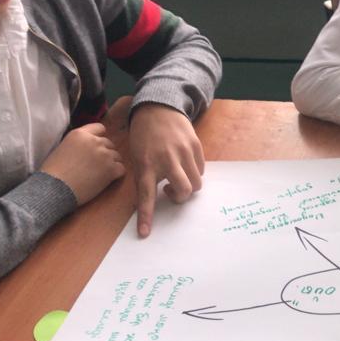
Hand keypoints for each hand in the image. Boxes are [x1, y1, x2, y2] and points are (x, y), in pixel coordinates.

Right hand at [39, 123, 125, 205]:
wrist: (55, 188)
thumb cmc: (53, 172)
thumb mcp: (63, 147)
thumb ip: (78, 143)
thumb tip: (87, 147)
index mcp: (80, 134)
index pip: (99, 128)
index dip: (99, 137)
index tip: (95, 147)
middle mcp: (94, 141)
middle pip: (109, 143)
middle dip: (105, 152)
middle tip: (96, 165)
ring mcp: (104, 155)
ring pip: (117, 156)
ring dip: (111, 163)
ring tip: (100, 173)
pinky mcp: (111, 169)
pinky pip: (121, 169)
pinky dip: (116, 174)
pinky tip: (106, 180)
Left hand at [129, 103, 204, 237]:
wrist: (158, 106)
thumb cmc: (144, 135)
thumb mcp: (138, 156)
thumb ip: (148, 176)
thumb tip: (158, 198)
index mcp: (146, 164)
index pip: (146, 195)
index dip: (146, 216)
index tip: (145, 233)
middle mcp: (166, 159)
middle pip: (184, 190)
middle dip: (180, 197)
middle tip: (170, 191)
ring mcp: (183, 152)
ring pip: (196, 182)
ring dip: (188, 185)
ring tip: (177, 175)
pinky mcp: (196, 145)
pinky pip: (201, 169)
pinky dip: (194, 172)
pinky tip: (185, 164)